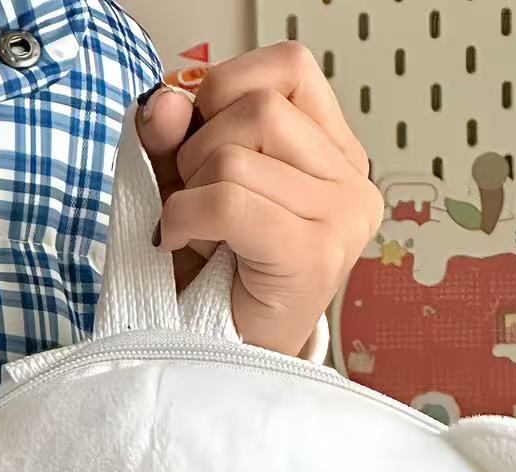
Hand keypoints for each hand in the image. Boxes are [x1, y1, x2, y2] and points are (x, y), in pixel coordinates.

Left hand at [137, 43, 383, 356]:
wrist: (231, 361)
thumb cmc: (216, 276)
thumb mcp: (187, 183)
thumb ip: (172, 134)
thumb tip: (163, 100)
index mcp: (336, 151)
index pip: (288, 68)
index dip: (226, 87)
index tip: (200, 140)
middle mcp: (352, 180)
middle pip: (259, 105)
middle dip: (201, 146)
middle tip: (195, 201)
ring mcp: (342, 217)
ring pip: (240, 152)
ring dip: (192, 188)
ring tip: (198, 231)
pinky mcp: (316, 254)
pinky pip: (230, 200)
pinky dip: (186, 217)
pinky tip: (186, 244)